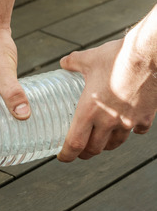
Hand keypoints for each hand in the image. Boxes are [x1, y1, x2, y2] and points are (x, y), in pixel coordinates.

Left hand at [58, 37, 156, 161]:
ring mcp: (128, 120)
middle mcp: (108, 120)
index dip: (67, 155)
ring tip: (101, 142)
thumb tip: (64, 62)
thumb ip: (74, 62)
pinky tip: (129, 125)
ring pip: (115, 143)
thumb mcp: (90, 59)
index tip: (62, 157)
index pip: (75, 143)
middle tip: (80, 151)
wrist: (151, 54)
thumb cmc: (119, 57)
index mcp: (89, 110)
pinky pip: (137, 130)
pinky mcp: (146, 116)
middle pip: (94, 149)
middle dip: (85, 153)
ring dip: (106, 145)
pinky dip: (132, 131)